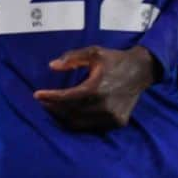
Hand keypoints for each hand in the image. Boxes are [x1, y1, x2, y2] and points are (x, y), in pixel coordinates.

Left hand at [33, 45, 157, 131]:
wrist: (140, 71)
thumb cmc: (114, 59)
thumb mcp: (93, 52)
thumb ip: (72, 58)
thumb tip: (52, 66)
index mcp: (97, 88)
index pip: (67, 97)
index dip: (50, 97)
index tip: (37, 95)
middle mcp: (104, 106)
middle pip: (71, 112)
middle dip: (53, 108)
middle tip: (42, 101)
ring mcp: (112, 117)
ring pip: (80, 123)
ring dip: (63, 117)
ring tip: (51, 108)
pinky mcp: (117, 122)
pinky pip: (91, 126)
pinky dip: (78, 121)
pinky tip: (68, 113)